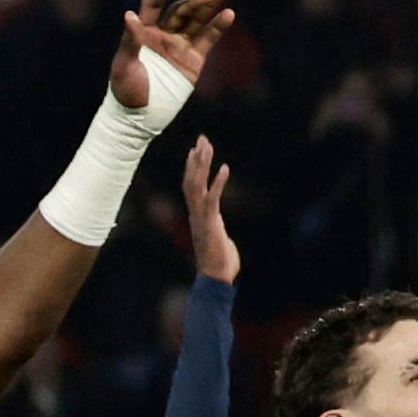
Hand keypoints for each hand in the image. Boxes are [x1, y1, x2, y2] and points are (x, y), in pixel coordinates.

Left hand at [111, 0, 231, 111]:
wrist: (141, 115)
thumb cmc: (126, 90)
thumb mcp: (124, 66)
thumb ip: (130, 41)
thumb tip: (130, 15)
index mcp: (142, 31)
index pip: (152, 5)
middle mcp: (162, 33)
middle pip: (180, 10)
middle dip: (194, 0)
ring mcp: (179, 45)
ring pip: (196, 20)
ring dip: (208, 6)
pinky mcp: (194, 60)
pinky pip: (207, 40)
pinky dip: (217, 27)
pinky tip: (228, 14)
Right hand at [179, 138, 237, 283]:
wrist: (216, 278)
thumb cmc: (220, 263)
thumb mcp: (219, 239)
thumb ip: (217, 230)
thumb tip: (220, 234)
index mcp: (198, 214)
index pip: (192, 185)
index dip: (193, 167)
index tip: (197, 149)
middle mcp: (196, 212)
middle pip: (192, 179)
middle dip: (197, 158)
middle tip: (202, 138)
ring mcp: (202, 217)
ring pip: (197, 184)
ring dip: (202, 164)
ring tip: (207, 145)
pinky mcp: (212, 223)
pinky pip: (213, 198)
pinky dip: (218, 182)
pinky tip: (225, 168)